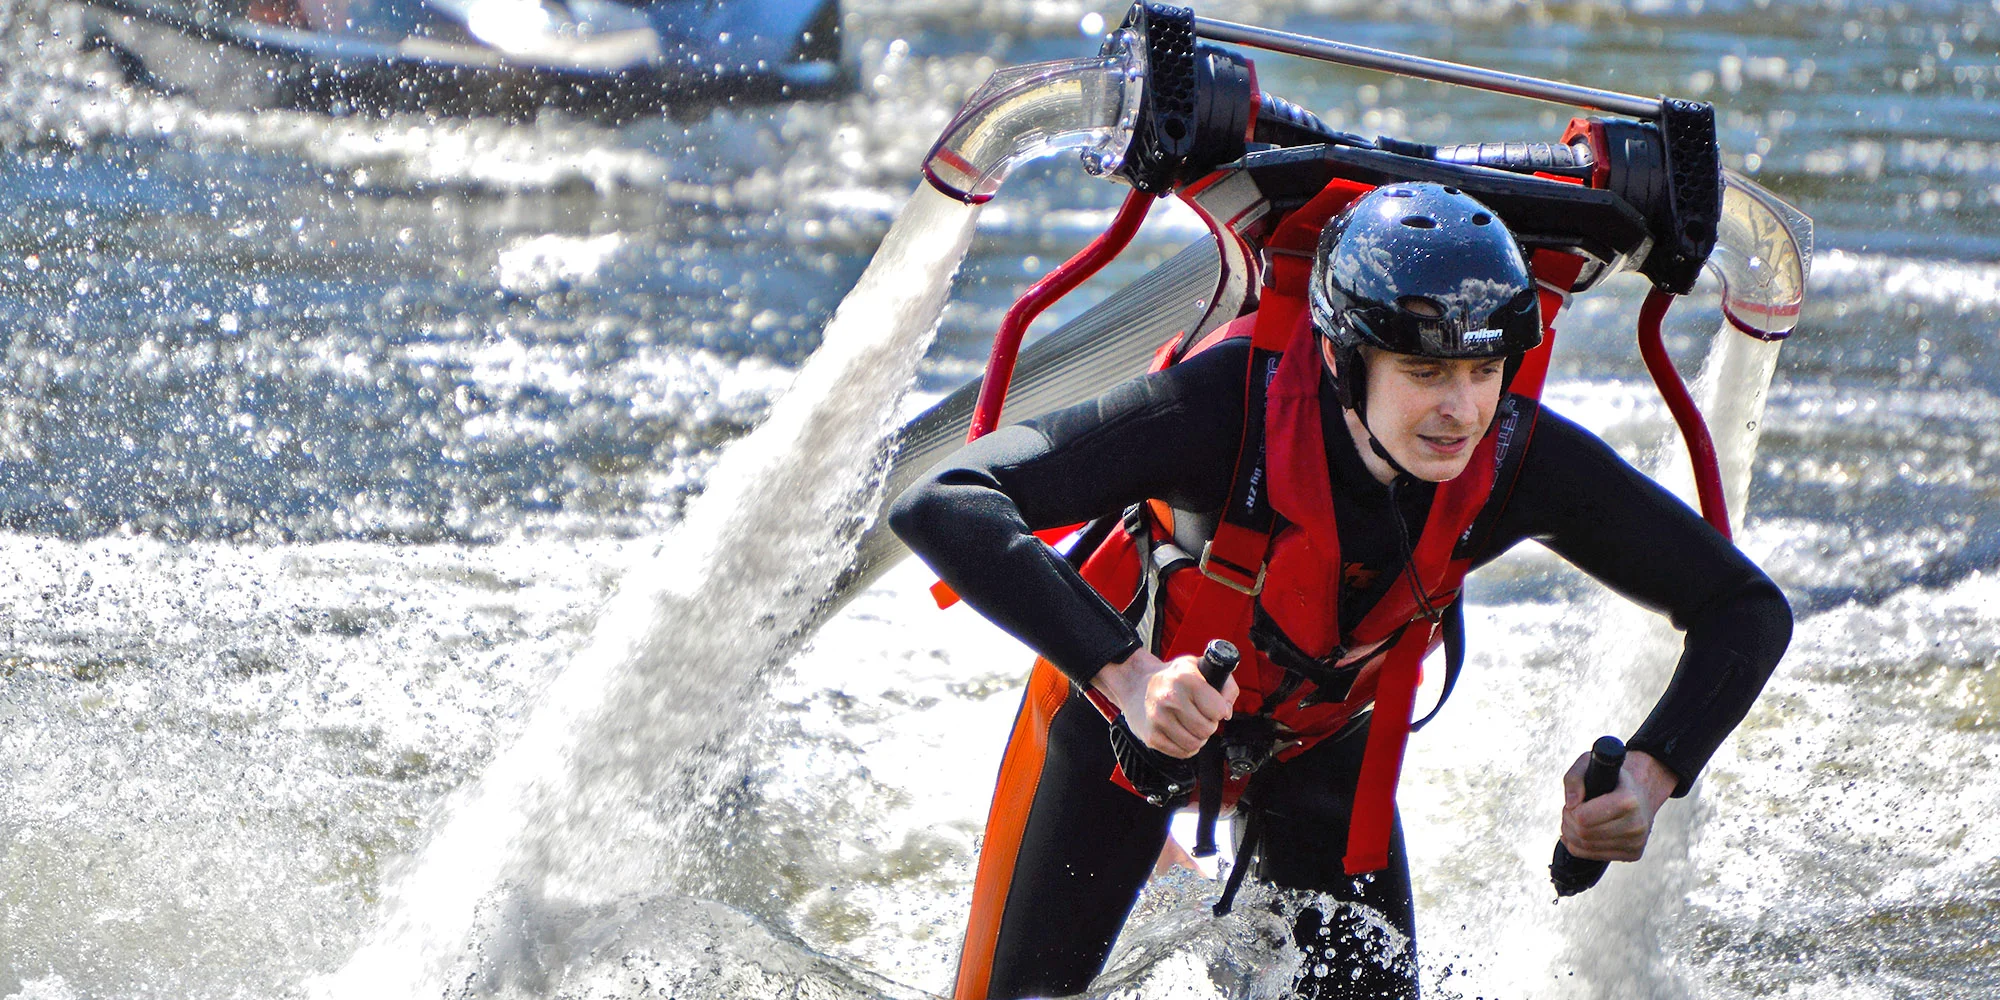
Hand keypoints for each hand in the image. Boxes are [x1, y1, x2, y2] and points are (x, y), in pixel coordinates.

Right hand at [1090, 648, 1237, 758]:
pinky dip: (1185, 746)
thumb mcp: (1199, 666)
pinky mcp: (1151, 737)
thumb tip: (1227, 712)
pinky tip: (1180, 732)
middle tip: (1200, 715)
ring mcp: (1158, 719)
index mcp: (1185, 678)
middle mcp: (1169, 698)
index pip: (1218, 709)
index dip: (1219, 709)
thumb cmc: (1170, 677)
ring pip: (1195, 744)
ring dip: (1198, 737)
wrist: (1134, 684)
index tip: (1212, 705)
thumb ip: (1224, 685)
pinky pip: (1181, 753)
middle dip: (1209, 724)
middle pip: (1207, 729)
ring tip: (1190, 724)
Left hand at [1560, 750, 1677, 861]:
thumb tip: (1571, 804)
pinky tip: (1579, 834)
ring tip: (1575, 820)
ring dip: (1571, 834)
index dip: (1570, 810)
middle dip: (1568, 821)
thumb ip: (1574, 778)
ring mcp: (1636, 842)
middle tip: (1571, 811)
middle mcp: (1636, 824)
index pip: (1583, 817)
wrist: (1641, 794)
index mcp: (1629, 800)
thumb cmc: (1612, 779)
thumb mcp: (1590, 764)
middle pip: (1583, 833)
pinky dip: (1578, 846)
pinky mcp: (1633, 854)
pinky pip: (1592, 857)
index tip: (1574, 802)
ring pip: (1586, 847)